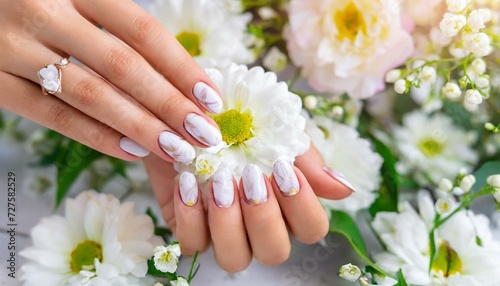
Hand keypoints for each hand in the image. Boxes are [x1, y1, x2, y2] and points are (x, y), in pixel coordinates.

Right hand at [0, 0, 222, 162]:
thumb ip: (119, 27)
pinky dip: (95, 136)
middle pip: (123, 67)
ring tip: (176, 149)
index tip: (211, 100)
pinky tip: (132, 152)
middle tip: (204, 135)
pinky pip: (52, 116)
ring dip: (141, 127)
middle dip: (170, 105)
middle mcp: (45, 12)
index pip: (142, 32)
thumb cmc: (39, 2)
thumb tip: (178, 78)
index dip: (182, 68)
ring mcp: (14, 47)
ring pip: (91, 95)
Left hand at [144, 144, 352, 271]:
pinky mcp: (191, 229)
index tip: (284, 168)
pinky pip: (191, 244)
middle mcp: (259, 229)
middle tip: (250, 176)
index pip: (311, 229)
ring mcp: (224, 233)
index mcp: (288, 208)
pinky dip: (189, 216)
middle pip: (274, 252)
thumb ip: (310, 163)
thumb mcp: (280, 135)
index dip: (302, 206)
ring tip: (219, 180)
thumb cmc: (244, 125)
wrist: (196, 113)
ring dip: (228, 221)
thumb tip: (344, 189)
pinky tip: (187, 182)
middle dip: (263, 216)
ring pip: (234, 258)